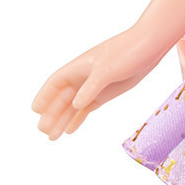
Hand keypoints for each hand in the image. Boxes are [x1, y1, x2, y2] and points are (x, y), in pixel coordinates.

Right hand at [31, 28, 165, 139]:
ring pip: (73, 106)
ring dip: (62, 120)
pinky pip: (87, 108)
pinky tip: (69, 130)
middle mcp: (82, 77)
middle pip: (61, 98)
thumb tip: (76, 105)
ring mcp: (93, 86)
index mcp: (78, 67)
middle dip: (51, 114)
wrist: (148, 47)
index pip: (55, 83)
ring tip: (52, 137)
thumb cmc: (126, 52)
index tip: (36, 111)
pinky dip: (78, 119)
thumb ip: (91, 87)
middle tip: (43, 131)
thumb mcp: (107, 70)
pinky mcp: (105, 93)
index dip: (44, 96)